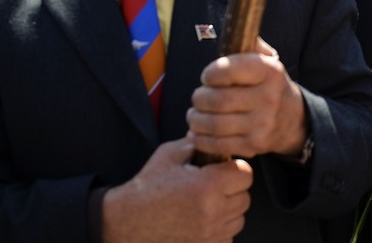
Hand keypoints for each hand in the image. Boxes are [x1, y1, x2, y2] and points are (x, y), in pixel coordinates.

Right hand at [102, 139, 251, 242]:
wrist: (126, 222)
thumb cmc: (148, 186)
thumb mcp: (170, 154)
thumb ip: (198, 144)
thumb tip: (217, 138)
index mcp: (208, 185)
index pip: (245, 174)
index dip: (235, 169)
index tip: (222, 169)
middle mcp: (213, 212)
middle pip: (245, 197)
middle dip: (232, 189)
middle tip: (211, 186)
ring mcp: (210, 234)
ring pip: (239, 218)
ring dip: (228, 210)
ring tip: (205, 203)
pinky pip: (228, 236)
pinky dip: (219, 229)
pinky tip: (201, 220)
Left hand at [187, 40, 306, 158]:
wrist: (294, 120)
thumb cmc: (271, 86)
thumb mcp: (269, 61)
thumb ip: (251, 44)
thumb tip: (237, 25)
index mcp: (270, 72)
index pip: (229, 70)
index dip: (210, 73)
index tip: (207, 76)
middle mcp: (268, 98)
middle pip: (217, 100)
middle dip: (199, 98)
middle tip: (198, 97)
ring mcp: (262, 124)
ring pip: (214, 124)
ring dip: (196, 119)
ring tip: (194, 114)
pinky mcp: (254, 146)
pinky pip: (218, 144)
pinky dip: (201, 139)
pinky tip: (197, 133)